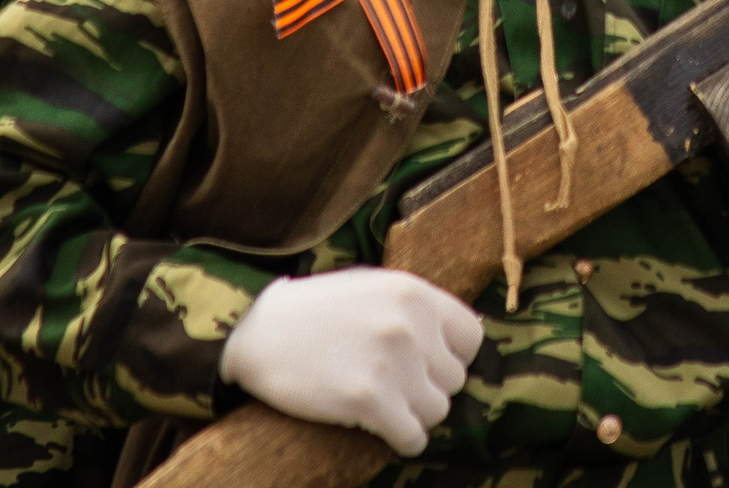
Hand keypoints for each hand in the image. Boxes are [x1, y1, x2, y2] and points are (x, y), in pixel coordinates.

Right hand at [218, 269, 482, 456]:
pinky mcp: (369, 400)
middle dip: (427, 387)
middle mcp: (410, 325)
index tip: (425, 365)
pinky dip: (402, 440)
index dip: (449, 356)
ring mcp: (392, 363)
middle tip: (392, 385)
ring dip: (413, 414)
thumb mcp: (372, 288)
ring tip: (382, 404)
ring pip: (437, 411)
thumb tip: (460, 341)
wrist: (256, 332)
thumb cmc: (315, 311)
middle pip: (454, 379)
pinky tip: (379, 428)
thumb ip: (415, 309)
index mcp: (414, 292)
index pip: (472, 337)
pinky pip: (414, 437)